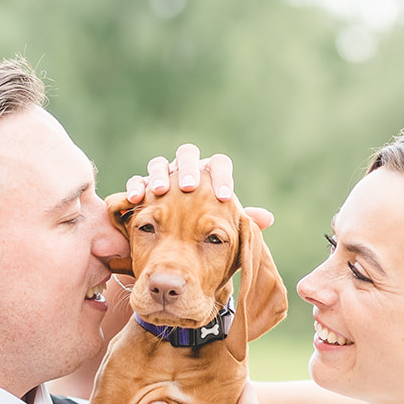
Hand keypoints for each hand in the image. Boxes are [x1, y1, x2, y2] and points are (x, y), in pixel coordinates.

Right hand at [124, 144, 273, 230]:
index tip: (223, 197)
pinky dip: (136, 187)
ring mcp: (161, 177)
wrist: (173, 247)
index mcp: (209, 176)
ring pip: (159, 164)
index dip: (221, 177)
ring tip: (159, 191)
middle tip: (190, 187)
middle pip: (187, 155)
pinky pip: (136, 181)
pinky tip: (136, 199)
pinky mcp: (140, 188)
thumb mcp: (221, 230)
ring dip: (159, 175)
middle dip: (188, 169)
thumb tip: (267, 218)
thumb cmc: (204, 234)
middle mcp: (185, 171)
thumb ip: (240, 222)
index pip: (219, 164)